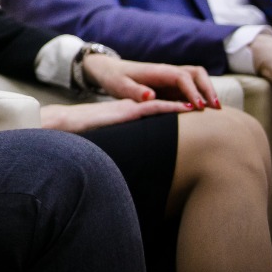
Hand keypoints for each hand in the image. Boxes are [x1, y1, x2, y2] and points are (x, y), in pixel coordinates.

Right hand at [39, 98, 192, 132]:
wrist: (66, 123)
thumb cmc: (82, 136)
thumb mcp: (106, 140)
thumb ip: (120, 146)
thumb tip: (129, 166)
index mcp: (126, 116)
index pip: (154, 112)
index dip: (173, 112)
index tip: (190, 114)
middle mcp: (131, 109)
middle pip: (162, 107)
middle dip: (182, 107)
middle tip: (205, 109)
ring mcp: (130, 108)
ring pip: (163, 105)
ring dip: (183, 104)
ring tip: (204, 105)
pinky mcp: (129, 111)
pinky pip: (155, 107)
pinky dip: (172, 106)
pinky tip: (188, 107)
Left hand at [81, 56, 219, 109]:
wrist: (109, 71)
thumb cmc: (114, 78)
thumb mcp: (120, 86)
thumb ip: (134, 91)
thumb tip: (151, 96)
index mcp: (158, 71)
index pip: (182, 77)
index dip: (193, 91)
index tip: (199, 107)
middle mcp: (168, 72)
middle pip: (197, 73)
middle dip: (208, 88)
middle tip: (216, 109)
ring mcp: (172, 78)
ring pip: (197, 79)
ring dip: (208, 91)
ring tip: (216, 111)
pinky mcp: (172, 86)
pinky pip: (191, 89)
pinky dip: (201, 97)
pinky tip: (206, 112)